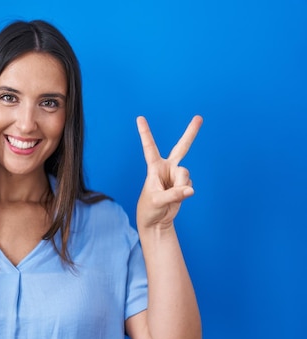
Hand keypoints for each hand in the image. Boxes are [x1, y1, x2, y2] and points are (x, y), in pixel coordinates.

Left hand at [136, 115, 201, 230]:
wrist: (156, 221)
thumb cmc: (149, 209)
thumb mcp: (156, 201)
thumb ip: (173, 195)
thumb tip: (190, 190)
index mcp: (154, 167)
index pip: (149, 147)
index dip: (145, 133)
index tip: (139, 118)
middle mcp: (166, 168)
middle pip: (182, 148)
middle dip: (191, 133)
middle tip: (199, 117)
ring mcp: (176, 176)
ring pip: (186, 175)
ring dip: (180, 186)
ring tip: (170, 196)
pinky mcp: (184, 184)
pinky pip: (190, 185)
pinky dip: (184, 193)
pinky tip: (176, 198)